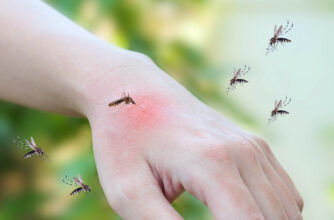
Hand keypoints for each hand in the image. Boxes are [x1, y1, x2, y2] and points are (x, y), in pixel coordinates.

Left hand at [86, 63, 303, 219]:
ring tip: (221, 219)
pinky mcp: (255, 146)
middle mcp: (244, 152)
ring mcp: (253, 147)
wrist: (134, 92)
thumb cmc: (124, 140)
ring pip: (286, 210)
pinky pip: (284, 194)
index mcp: (212, 163)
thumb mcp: (128, 190)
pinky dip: (272, 214)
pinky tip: (240, 215)